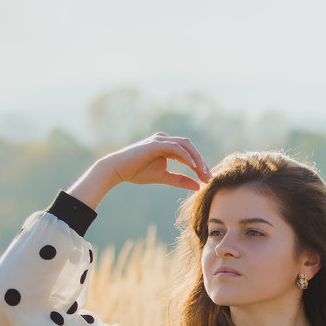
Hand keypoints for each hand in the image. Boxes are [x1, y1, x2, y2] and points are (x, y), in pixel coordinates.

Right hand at [68, 133, 211, 207]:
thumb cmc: (137, 172)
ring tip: (203, 173)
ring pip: (185, 145)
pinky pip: (176, 148)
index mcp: (167, 146)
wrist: (118, 170)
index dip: (199, 165)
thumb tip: (198, 186)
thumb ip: (180, 180)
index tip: (207, 180)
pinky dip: (186, 157)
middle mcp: (165, 139)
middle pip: (189, 147)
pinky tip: (193, 167)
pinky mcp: (156, 144)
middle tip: (208, 177)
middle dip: (201, 162)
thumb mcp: (163, 178)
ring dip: (196, 159)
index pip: (188, 153)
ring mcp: (160, 139)